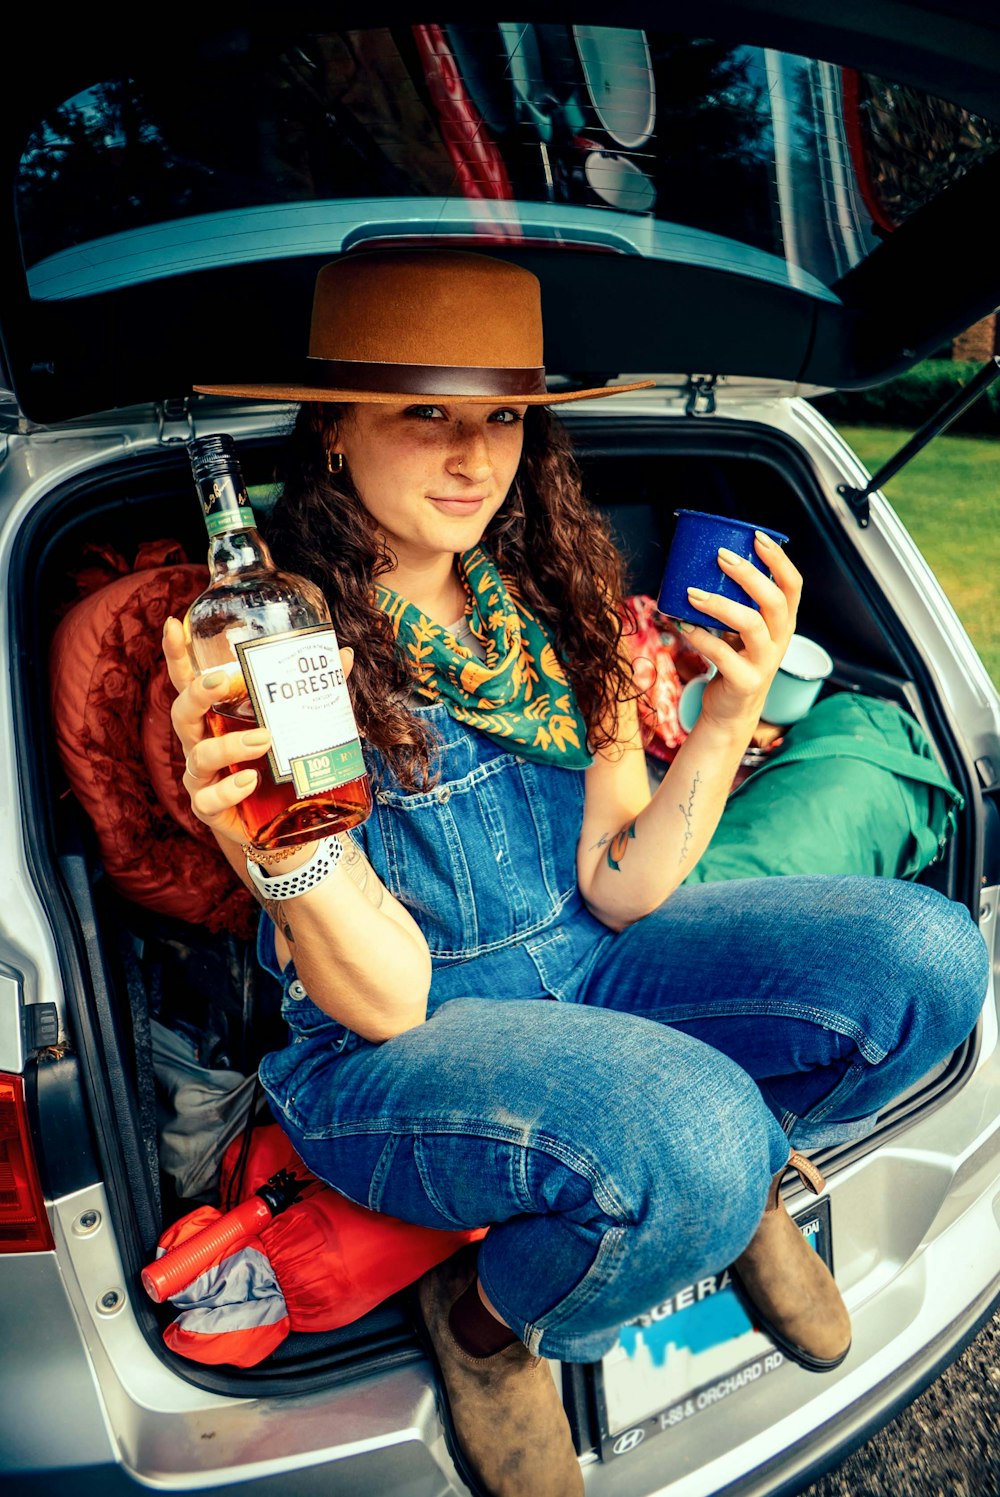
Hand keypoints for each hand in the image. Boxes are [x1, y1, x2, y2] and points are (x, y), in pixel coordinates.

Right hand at [161, 617, 354, 845]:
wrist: (278, 822)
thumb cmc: (278, 763)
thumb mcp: (293, 725)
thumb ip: (312, 691)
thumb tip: (342, 655)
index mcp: (213, 716)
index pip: (187, 680)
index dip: (176, 654)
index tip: (174, 624)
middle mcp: (199, 742)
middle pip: (183, 712)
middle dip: (199, 694)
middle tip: (224, 681)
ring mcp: (201, 776)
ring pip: (200, 756)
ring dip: (230, 745)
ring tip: (265, 739)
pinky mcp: (209, 808)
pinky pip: (209, 799)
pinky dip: (229, 790)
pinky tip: (250, 782)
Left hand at [678, 532, 800, 736]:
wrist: (731, 711)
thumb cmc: (734, 661)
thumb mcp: (742, 631)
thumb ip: (735, 603)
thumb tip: (702, 563)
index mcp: (782, 622)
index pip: (793, 585)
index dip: (779, 560)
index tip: (757, 537)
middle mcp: (780, 640)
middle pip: (775, 601)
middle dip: (749, 575)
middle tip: (721, 557)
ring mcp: (765, 662)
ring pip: (751, 625)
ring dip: (720, 605)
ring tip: (692, 593)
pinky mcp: (745, 682)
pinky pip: (723, 654)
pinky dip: (700, 637)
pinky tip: (682, 625)